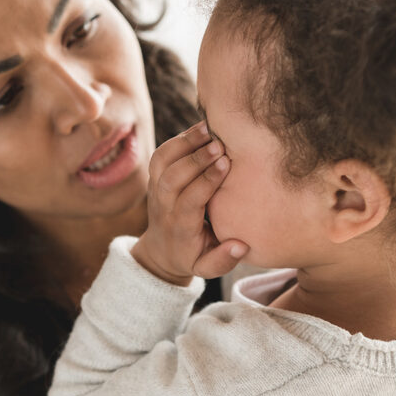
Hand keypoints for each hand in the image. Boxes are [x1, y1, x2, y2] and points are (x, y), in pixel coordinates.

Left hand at [130, 123, 248, 284]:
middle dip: (195, 159)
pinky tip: (202, 129)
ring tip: (209, 128)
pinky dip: (178, 138)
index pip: (189, 201)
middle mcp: (163, 206)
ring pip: (161, 161)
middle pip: (171, 178)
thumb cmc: (191, 256)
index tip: (225, 164)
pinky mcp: (154, 177)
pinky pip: (161, 154)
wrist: (162, 251)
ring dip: (184, 142)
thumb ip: (223, 260)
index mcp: (179, 227)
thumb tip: (241, 245)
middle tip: (219, 143)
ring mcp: (155, 189)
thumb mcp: (206, 267)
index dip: (206, 181)